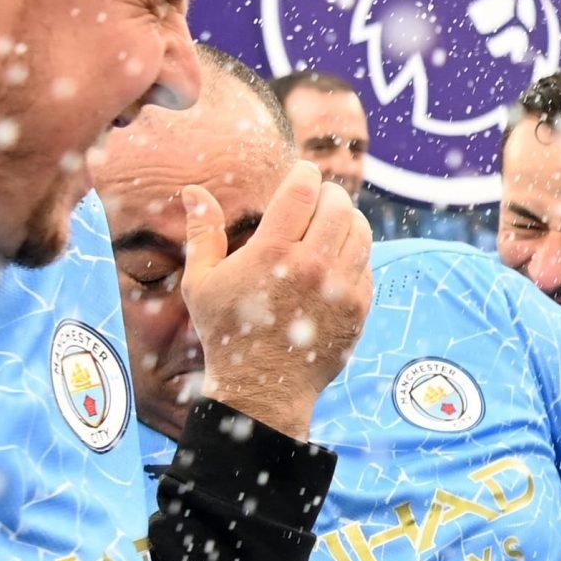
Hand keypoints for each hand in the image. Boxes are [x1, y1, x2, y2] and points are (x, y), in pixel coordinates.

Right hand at [184, 161, 373, 439]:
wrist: (263, 388)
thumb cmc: (227, 333)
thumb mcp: (201, 283)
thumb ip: (202, 233)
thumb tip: (193, 191)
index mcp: (272, 253)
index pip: (303, 191)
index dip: (306, 174)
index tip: (304, 172)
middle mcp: (312, 266)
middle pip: (338, 205)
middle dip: (329, 194)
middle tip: (319, 198)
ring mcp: (341, 288)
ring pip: (360, 231)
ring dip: (348, 219)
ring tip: (331, 223)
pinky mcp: (360, 308)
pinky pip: (368, 264)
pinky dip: (355, 253)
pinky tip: (338, 258)